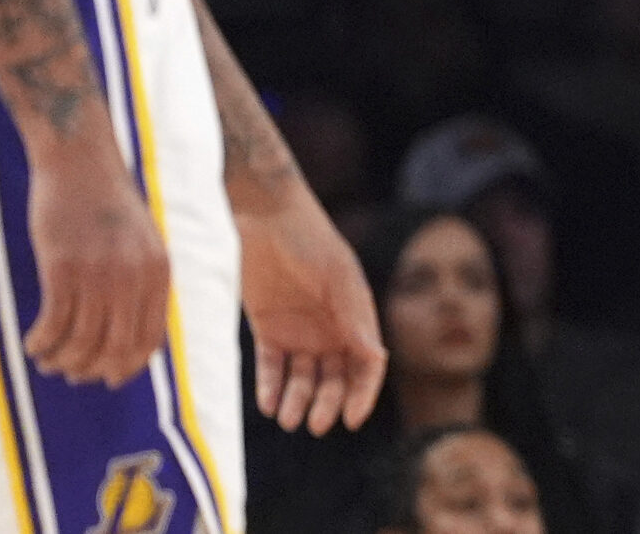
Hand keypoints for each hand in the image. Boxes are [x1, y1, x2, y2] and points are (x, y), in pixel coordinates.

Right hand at [24, 140, 169, 386]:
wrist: (81, 159)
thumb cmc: (106, 204)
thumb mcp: (140, 242)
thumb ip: (140, 283)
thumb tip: (123, 339)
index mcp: (157, 272)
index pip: (148, 341)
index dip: (125, 368)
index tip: (104, 378)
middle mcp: (133, 275)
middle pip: (114, 349)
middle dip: (89, 370)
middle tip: (68, 372)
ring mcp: (98, 271)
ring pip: (81, 342)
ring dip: (61, 360)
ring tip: (46, 359)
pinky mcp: (62, 265)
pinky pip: (53, 323)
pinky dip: (42, 342)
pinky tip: (32, 343)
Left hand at [242, 187, 386, 434]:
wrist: (264, 216)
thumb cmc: (310, 239)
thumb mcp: (338, 276)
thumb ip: (355, 316)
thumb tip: (375, 358)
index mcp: (356, 317)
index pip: (366, 365)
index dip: (363, 394)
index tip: (351, 418)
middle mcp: (330, 330)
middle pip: (335, 379)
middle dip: (328, 404)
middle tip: (316, 424)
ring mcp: (299, 332)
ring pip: (303, 380)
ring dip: (298, 402)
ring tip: (287, 418)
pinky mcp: (268, 330)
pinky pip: (271, 368)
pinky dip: (270, 387)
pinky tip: (268, 403)